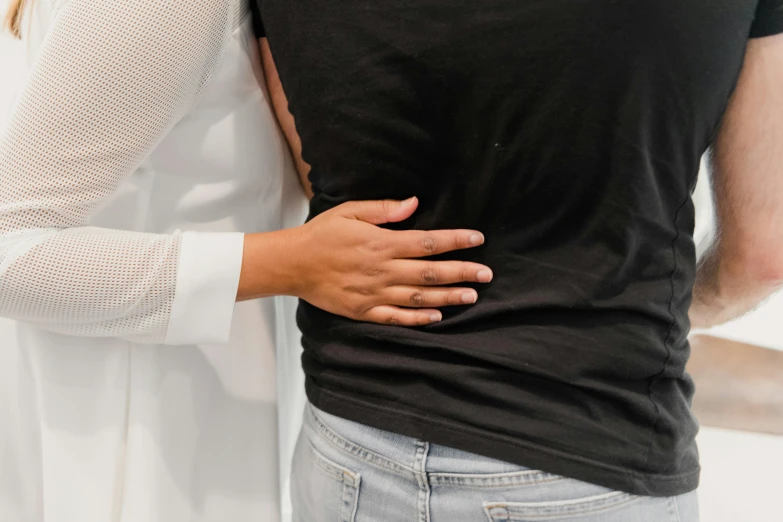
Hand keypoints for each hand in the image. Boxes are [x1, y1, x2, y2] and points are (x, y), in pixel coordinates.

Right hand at [239, 197, 491, 325]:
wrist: (292, 264)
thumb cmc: (322, 234)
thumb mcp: (350, 212)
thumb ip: (383, 209)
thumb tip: (413, 203)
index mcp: (382, 243)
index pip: (428, 242)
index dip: (455, 241)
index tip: (478, 239)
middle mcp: (382, 270)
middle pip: (431, 272)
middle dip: (462, 272)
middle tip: (487, 274)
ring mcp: (374, 294)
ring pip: (419, 297)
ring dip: (448, 297)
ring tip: (471, 296)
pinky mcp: (364, 311)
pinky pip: (396, 318)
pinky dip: (418, 318)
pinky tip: (437, 317)